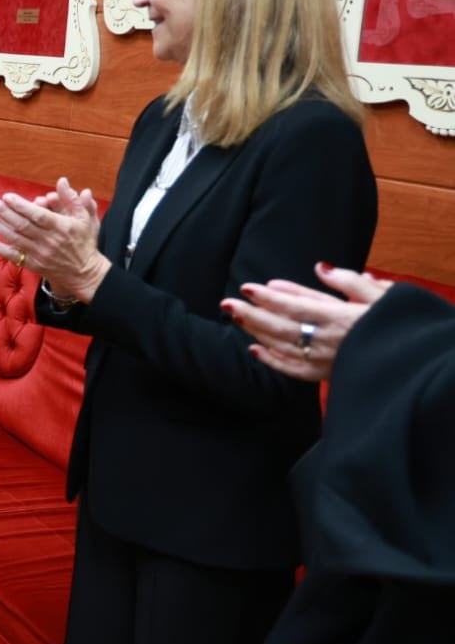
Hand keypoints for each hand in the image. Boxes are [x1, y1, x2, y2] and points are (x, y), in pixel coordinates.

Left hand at [0, 177, 108, 301]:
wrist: (84, 274)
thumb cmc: (83, 242)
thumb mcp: (84, 219)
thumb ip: (71, 199)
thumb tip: (62, 181)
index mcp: (61, 227)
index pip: (38, 216)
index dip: (22, 206)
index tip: (7, 196)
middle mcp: (48, 241)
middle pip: (22, 225)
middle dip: (3, 212)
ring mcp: (38, 253)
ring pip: (14, 238)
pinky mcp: (32, 263)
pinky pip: (12, 255)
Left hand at [222, 263, 391, 380]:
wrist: (415, 363)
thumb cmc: (399, 323)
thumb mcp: (382, 296)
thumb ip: (350, 281)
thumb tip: (320, 267)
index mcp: (341, 319)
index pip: (296, 307)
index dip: (270, 298)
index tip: (248, 287)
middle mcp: (329, 342)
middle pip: (282, 328)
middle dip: (252, 315)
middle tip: (227, 303)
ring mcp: (326, 361)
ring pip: (283, 347)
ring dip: (257, 332)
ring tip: (237, 317)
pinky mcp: (326, 376)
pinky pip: (293, 370)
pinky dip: (272, 360)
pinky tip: (255, 349)